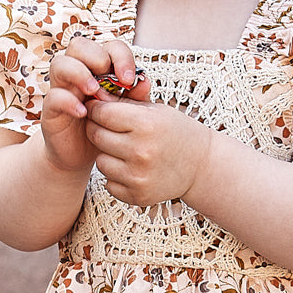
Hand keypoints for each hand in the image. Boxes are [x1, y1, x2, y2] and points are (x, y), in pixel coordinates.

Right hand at [41, 37, 142, 174]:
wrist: (82, 155)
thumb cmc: (105, 128)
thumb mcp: (125, 112)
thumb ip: (135, 97)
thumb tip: (145, 81)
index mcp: (98, 69)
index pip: (108, 46)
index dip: (121, 56)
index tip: (129, 79)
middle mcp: (77, 73)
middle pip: (79, 45)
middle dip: (97, 56)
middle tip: (112, 80)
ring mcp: (62, 89)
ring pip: (60, 63)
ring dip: (79, 73)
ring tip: (95, 91)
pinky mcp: (51, 109)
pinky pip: (54, 96)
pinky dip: (69, 101)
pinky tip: (83, 113)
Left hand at [85, 85, 212, 206]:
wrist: (201, 165)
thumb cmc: (175, 131)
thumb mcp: (155, 110)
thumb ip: (123, 101)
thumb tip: (92, 96)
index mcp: (146, 124)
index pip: (101, 113)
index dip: (97, 109)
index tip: (100, 110)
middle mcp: (141, 151)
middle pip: (96, 136)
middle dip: (99, 129)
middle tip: (110, 129)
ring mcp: (138, 176)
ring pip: (100, 161)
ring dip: (108, 155)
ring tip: (126, 150)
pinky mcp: (137, 195)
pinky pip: (109, 182)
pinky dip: (117, 176)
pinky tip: (133, 168)